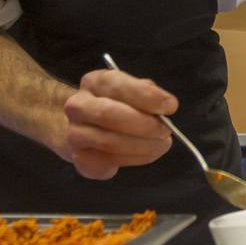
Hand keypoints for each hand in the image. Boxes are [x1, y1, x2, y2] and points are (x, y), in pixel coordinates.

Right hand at [59, 69, 176, 178]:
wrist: (84, 128)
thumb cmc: (116, 104)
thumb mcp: (131, 90)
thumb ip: (146, 93)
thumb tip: (165, 106)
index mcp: (94, 82)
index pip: (118, 86)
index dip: (146, 96)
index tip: (170, 106)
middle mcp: (78, 106)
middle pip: (108, 114)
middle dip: (143, 124)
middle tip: (166, 129)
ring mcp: (75, 135)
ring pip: (109, 142)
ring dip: (143, 145)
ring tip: (162, 143)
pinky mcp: (81, 160)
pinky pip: (110, 162)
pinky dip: (136, 159)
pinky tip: (148, 153)